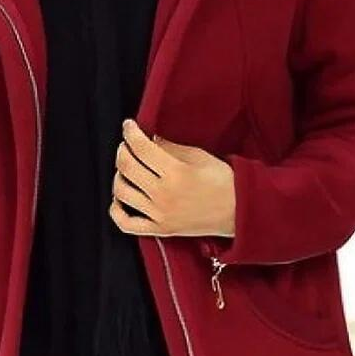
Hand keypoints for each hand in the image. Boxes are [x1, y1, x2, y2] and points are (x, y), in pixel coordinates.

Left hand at [109, 119, 235, 237]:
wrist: (238, 212)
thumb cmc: (223, 183)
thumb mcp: (199, 156)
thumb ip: (170, 147)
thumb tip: (149, 139)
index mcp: (176, 172)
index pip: (140, 148)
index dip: (130, 133)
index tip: (128, 126)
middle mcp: (164, 194)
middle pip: (126, 167)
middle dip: (122, 150)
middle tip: (127, 145)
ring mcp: (159, 214)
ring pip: (121, 192)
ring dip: (118, 176)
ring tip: (127, 169)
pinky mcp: (160, 229)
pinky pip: (126, 223)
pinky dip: (116, 211)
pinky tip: (120, 199)